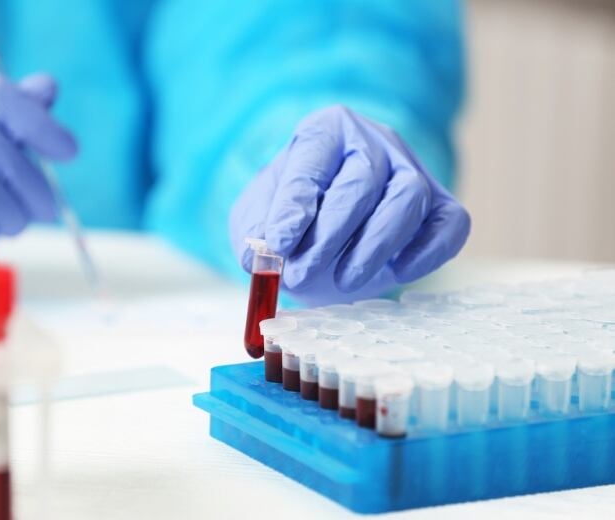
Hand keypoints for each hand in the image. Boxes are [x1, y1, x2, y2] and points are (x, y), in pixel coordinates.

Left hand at [229, 105, 469, 305]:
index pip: (313, 158)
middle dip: (330, 234)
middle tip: (300, 275)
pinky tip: (398, 273)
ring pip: (408, 197)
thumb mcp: (257, 219)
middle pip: (362, 179)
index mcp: (324, 132)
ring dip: (375, 245)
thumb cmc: (291, 217)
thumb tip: (260, 254)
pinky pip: (451, 224)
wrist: (325, 229)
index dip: (295, 203)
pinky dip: (428, 251)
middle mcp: (373, 142)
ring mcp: (412, 170)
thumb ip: (254, 233)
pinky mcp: (442, 206)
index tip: (279, 244)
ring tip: (343, 281)